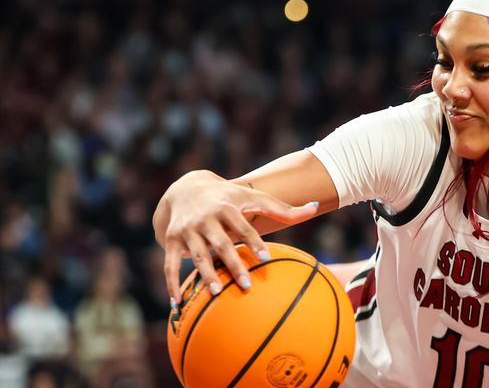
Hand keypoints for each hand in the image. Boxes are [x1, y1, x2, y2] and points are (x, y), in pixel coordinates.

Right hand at [154, 169, 318, 305]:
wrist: (185, 188)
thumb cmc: (229, 197)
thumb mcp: (253, 197)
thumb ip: (283, 208)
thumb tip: (317, 207)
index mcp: (228, 207)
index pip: (243, 226)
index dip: (253, 241)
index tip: (265, 258)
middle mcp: (206, 218)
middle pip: (220, 243)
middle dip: (232, 263)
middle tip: (246, 285)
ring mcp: (187, 229)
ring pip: (196, 254)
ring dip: (205, 274)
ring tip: (216, 293)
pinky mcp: (170, 240)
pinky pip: (168, 263)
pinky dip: (171, 282)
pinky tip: (177, 303)